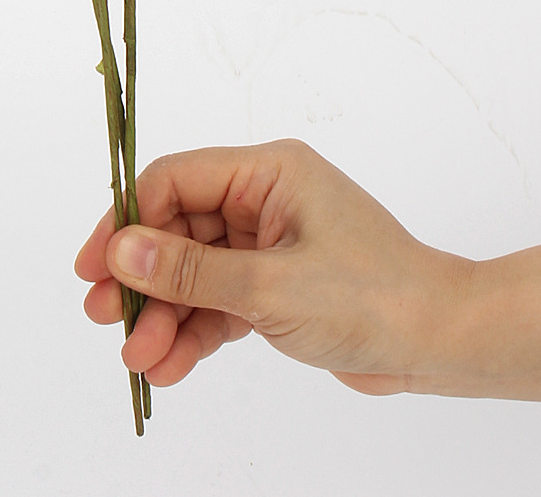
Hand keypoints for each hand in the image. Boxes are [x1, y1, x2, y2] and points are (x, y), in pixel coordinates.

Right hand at [75, 138, 469, 394]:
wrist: (444, 344)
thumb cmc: (372, 298)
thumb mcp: (270, 286)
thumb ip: (190, 272)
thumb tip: (122, 254)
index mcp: (267, 173)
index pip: (174, 182)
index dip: (128, 222)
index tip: (96, 267)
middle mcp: (264, 201)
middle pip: (178, 231)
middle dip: (144, 281)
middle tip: (104, 318)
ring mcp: (271, 245)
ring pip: (195, 274)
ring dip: (165, 316)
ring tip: (139, 360)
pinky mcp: (279, 288)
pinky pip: (221, 303)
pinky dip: (195, 333)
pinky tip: (170, 366)